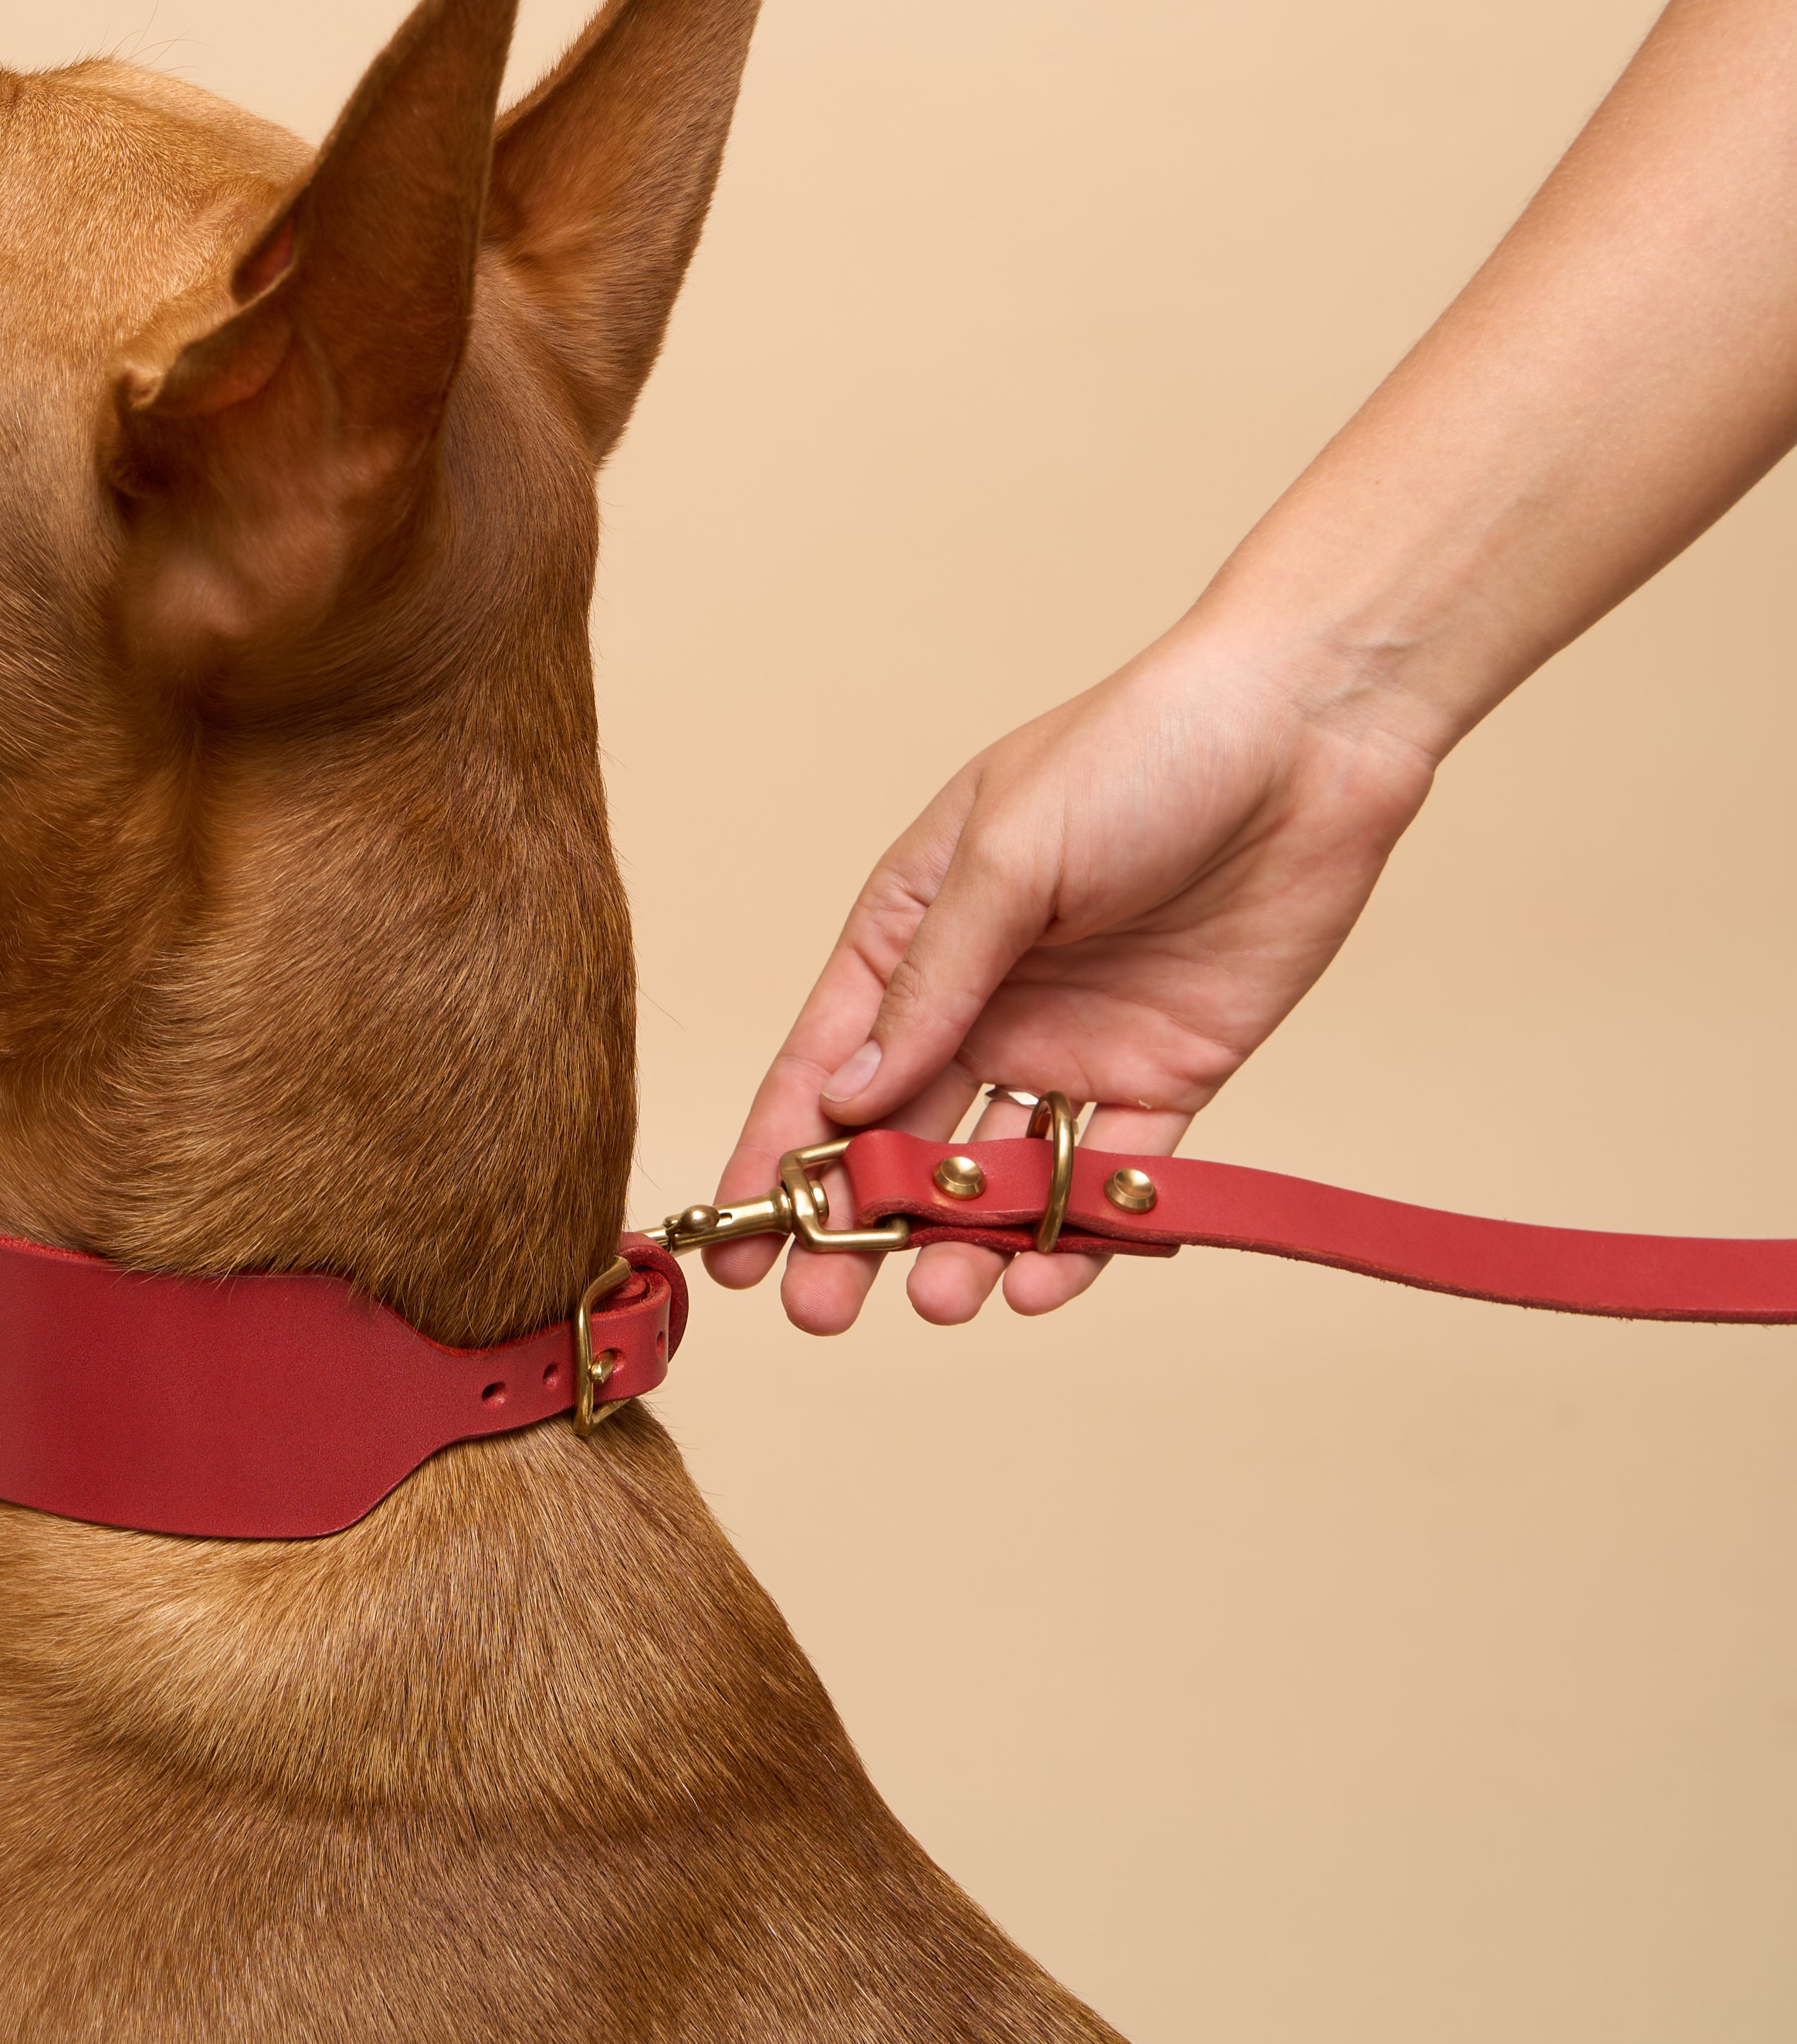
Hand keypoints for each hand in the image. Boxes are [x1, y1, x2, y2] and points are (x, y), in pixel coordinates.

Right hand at [708, 620, 1439, 1331]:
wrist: (1306, 734)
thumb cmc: (1137, 752)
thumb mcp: (1007, 853)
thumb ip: (933, 981)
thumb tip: (849, 1099)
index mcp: (918, 929)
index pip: (827, 1059)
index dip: (776, 1153)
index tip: (737, 1245)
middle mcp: (985, 997)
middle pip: (902, 1136)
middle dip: (857, 1228)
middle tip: (825, 1309)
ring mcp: (1073, 1041)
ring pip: (999, 1172)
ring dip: (965, 1243)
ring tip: (945, 1300)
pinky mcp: (1169, 1073)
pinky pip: (1112, 1175)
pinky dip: (1078, 1232)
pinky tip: (1045, 1277)